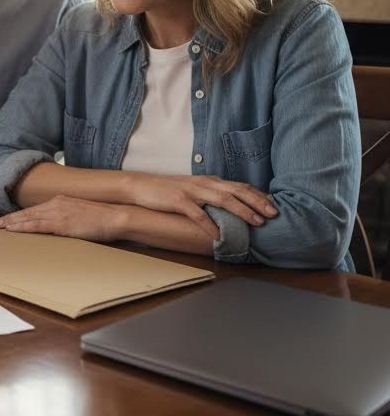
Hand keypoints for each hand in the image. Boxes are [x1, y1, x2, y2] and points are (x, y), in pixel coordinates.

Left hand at [0, 196, 125, 242]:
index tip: (10, 218)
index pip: (37, 208)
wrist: (116, 216)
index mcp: (61, 200)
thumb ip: (69, 216)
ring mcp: (58, 212)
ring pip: (29, 218)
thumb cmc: (103, 218)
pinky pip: (36, 225)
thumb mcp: (81, 214)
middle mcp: (56, 203)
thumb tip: (62, 225)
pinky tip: (13, 229)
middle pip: (29, 212)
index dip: (22, 214)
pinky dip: (23, 227)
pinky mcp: (61, 223)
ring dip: (13, 223)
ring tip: (0, 226)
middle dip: (12, 218)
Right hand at [128, 173, 275, 239]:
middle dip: (257, 202)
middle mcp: (204, 184)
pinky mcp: (178, 200)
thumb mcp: (194, 190)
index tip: (274, 206)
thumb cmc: (169, 191)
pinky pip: (197, 213)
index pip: (239, 186)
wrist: (141, 186)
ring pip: (222, 200)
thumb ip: (212, 195)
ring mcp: (191, 191)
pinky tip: (219, 234)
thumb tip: (233, 208)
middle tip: (273, 214)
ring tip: (256, 222)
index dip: (258, 196)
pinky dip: (210, 224)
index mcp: (210, 181)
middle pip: (236, 191)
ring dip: (242, 211)